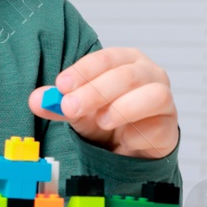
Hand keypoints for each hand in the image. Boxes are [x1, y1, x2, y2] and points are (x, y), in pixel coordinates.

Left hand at [28, 46, 177, 159]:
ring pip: (154, 95)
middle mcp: (150, 75)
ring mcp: (164, 101)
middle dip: (96, 91)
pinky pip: (158, 127)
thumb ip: (58, 103)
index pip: (106, 58)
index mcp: (126, 60)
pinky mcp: (170, 129)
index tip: (61, 85)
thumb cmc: (106, 117)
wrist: (129, 148)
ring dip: (124, 107)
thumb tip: (37, 100)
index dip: (84, 70)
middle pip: (127, 76)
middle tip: (71, 107)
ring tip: (101, 121)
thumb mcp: (79, 109)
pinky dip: (137, 134)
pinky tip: (122, 140)